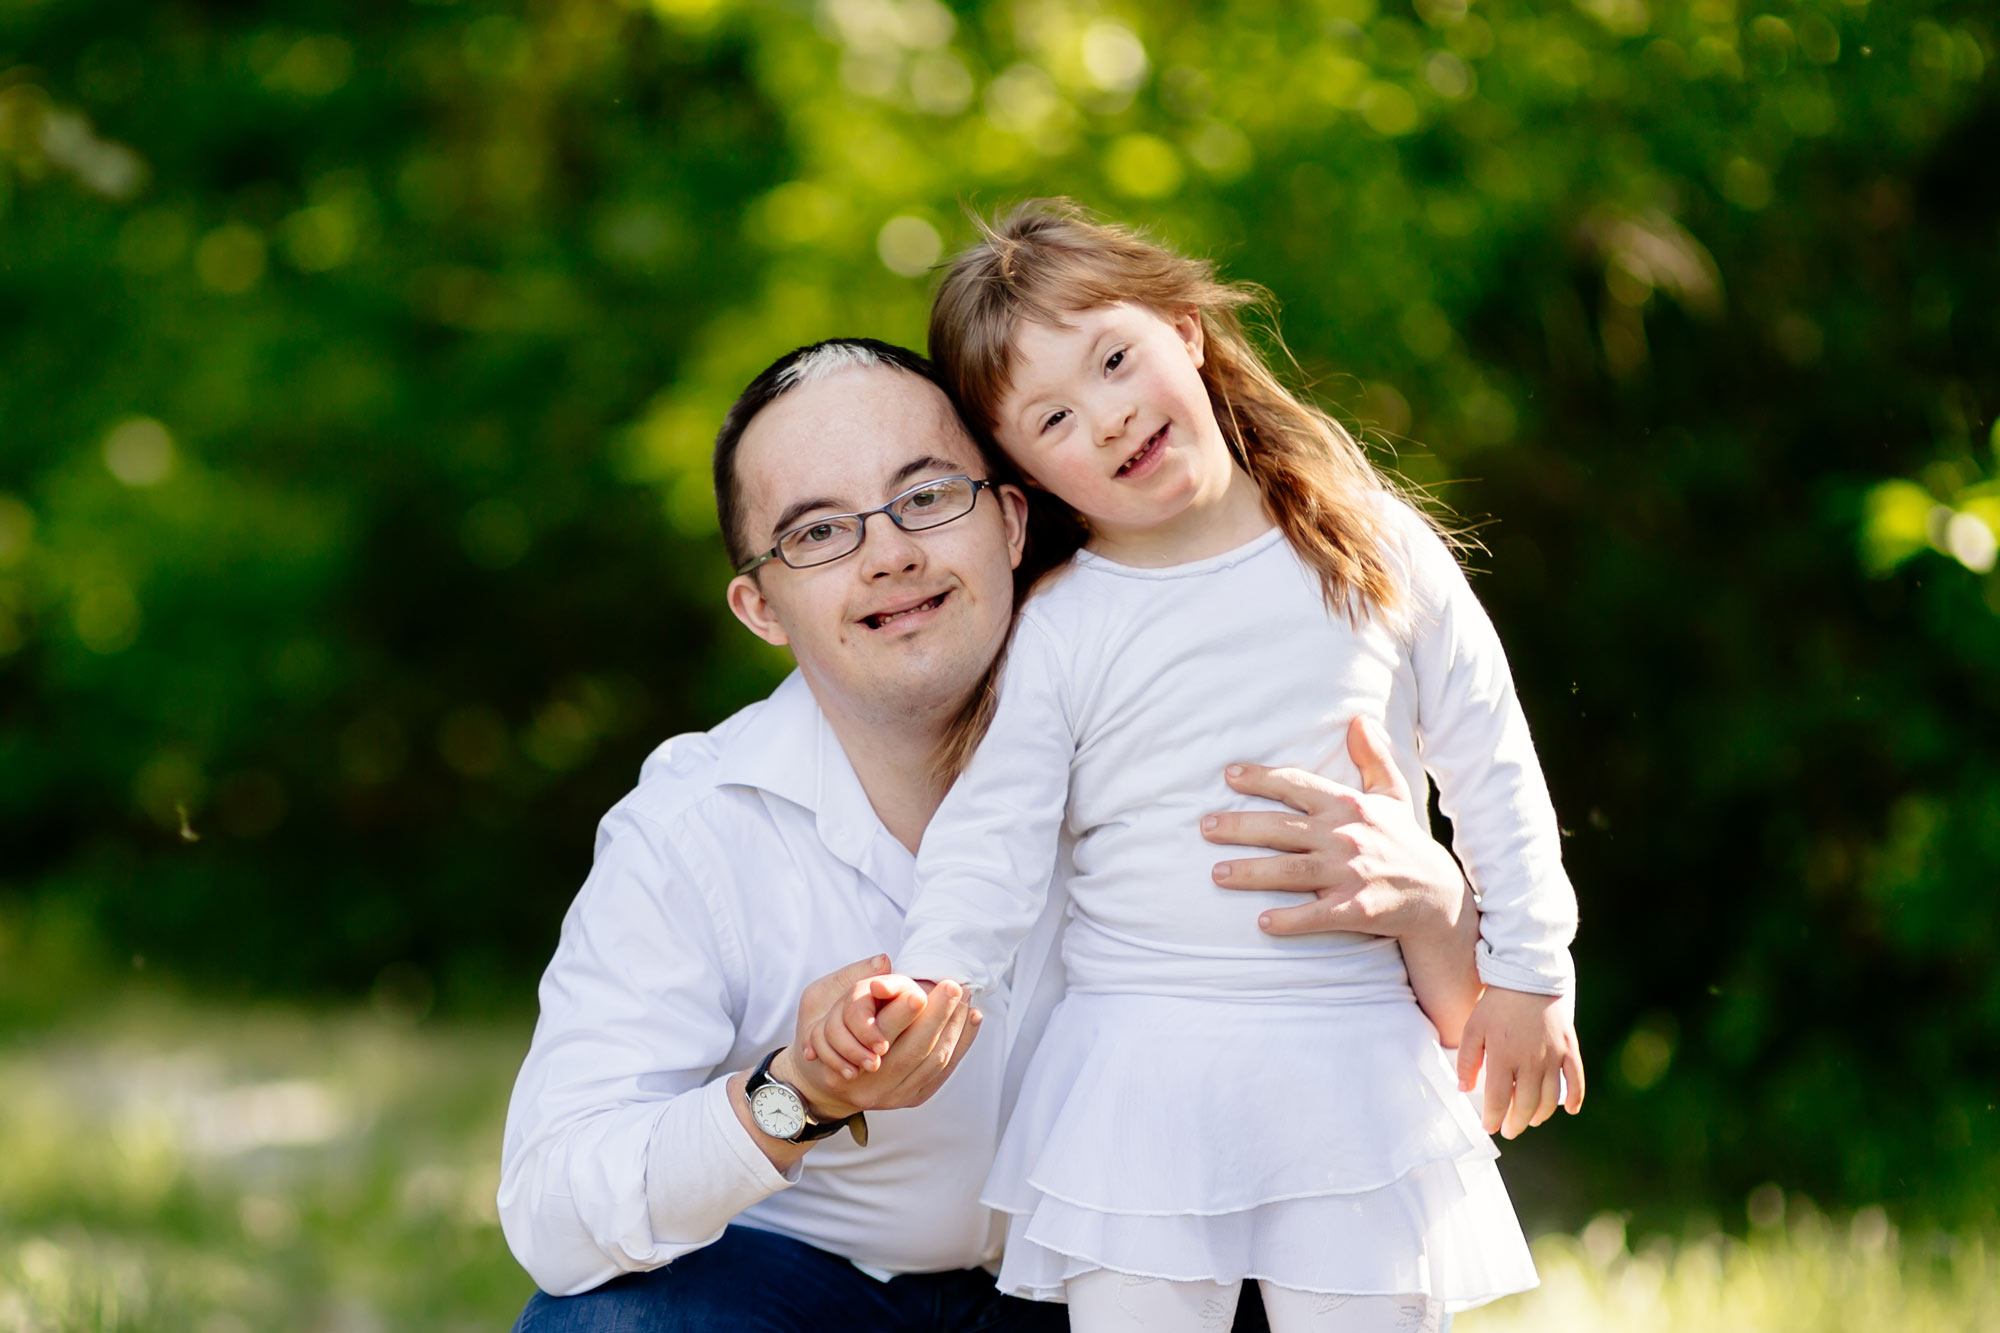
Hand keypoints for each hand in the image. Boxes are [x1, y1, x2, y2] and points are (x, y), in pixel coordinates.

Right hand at [779, 957, 978, 1120]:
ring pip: (933, 1062)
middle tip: (957, 986)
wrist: (818, 1086)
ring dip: (956, 1029)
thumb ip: (852, 979)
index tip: (933, 984)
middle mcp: (872, 1082)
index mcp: (849, 1056)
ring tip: (968, 1000)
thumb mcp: (817, 1000)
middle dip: (941, 1015)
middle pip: (917, 1048)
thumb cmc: (818, 1034)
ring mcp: (892, 1097)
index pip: (888, 1030)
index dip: (913, 1007)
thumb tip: (884, 960)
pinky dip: (960, 1046)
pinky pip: (941, 1074)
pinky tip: (972, 1021)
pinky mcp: (910, 1100)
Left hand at [1203, 716, 1466, 940]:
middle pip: (1283, 829)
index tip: (1228, 775)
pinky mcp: (1357, 910)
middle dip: (1240, 827)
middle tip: (1204, 828)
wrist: (1438, 896)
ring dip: (1252, 873)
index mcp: (1349, 806)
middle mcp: (1346, 837)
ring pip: (1292, 871)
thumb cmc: (1405, 842)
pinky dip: (1291, 920)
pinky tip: (1261, 921)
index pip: (1297, 785)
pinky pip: (1318, 915)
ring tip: (1217, 874)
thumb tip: (1360, 719)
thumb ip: (1373, 758)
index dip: (1261, 779)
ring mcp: (1351, 874)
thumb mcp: (1393, 795)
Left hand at [1456, 986, 1585, 1138]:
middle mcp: (1530, 1061)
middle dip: (1516, 1122)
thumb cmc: (1496, 1003)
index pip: (1498, 1099)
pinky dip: (1576, 1098)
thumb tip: (1464, 1089)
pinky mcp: (1569, 1048)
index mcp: (1503, 1056)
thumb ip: (1467, 1060)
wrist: (1528, 975)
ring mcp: (1553, 1056)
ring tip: (1531, 1120)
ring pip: (1549, 1098)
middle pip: (1525, 1104)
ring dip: (1540, 1114)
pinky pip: (1576, 1080)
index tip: (1488, 1127)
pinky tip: (1570, 1110)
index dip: (1493, 1118)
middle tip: (1509, 1130)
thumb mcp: (1473, 1028)